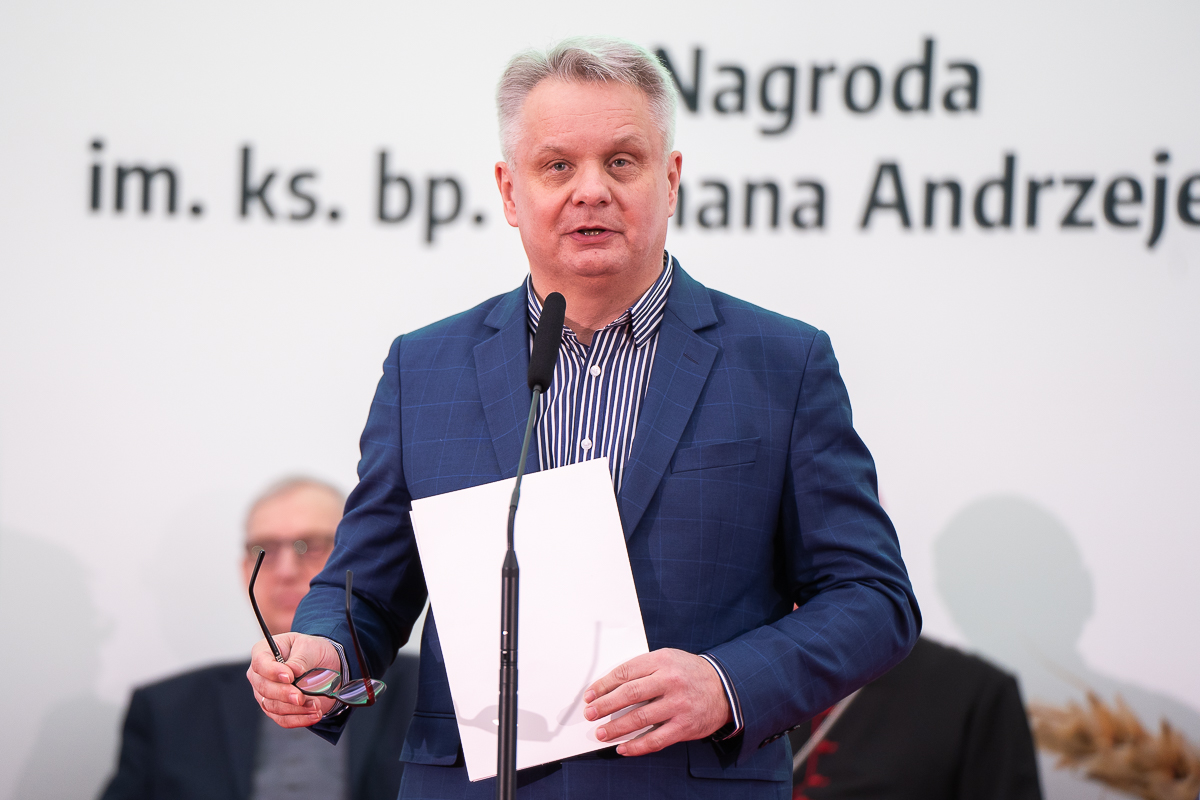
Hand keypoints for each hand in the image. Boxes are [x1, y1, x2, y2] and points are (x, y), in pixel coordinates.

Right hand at [246, 632, 340, 727]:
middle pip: (264, 688)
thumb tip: (293, 670)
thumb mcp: (309, 646)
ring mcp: (266, 694)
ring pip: (273, 706)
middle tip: (301, 697)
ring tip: (315, 705)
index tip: (290, 677)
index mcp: (264, 652)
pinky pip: (283, 719)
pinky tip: (313, 715)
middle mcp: (260, 675)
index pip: (260, 663)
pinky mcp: (276, 710)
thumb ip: (300, 658)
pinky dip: (299, 719)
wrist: (324, 665)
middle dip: (284, 694)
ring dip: (295, 709)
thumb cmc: (311, 651)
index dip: (272, 671)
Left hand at [583, 648, 732, 756]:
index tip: (590, 695)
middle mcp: (670, 681)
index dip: (603, 685)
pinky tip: (623, 748)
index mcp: (662, 661)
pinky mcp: (685, 726)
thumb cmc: (688, 673)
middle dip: (605, 705)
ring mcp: (678, 704)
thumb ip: (642, 670)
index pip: (625, 672)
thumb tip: (609, 688)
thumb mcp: (667, 660)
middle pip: (629, 694)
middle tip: (590, 714)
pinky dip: (636, 746)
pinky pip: (656, 740)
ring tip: (602, 733)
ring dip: (616, 728)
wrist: (725, 687)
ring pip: (640, 718)